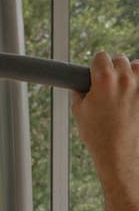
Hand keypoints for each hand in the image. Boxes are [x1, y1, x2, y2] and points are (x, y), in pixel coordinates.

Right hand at [71, 51, 138, 194]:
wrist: (118, 153)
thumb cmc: (98, 136)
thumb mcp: (79, 113)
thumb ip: (79, 94)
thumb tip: (79, 87)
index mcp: (104, 80)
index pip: (100, 57)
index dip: (96, 66)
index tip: (95, 74)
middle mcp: (125, 79)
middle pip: (120, 60)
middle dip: (114, 70)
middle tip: (109, 86)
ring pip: (137, 66)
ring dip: (131, 73)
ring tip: (125, 89)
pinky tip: (134, 93)